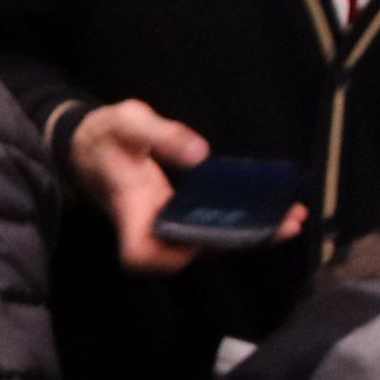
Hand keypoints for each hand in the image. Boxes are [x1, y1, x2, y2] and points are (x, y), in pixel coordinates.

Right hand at [69, 99, 297, 272]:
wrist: (88, 146)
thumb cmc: (104, 135)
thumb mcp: (126, 121)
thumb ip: (160, 133)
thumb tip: (201, 153)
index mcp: (130, 208)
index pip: (140, 254)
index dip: (166, 258)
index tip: (197, 242)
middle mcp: (149, 225)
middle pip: (192, 253)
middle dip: (240, 241)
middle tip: (285, 224)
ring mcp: (166, 223)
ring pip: (207, 243)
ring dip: (250, 234)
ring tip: (291, 217)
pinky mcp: (179, 215)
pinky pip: (211, 226)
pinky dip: (243, 220)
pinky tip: (274, 208)